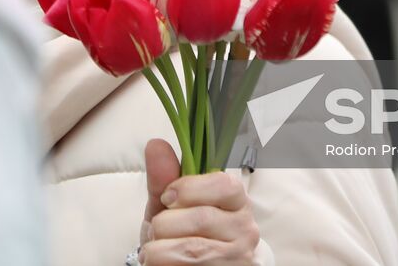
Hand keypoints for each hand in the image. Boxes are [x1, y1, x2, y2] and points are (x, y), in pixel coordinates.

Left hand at [139, 139, 260, 264]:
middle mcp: (245, 229)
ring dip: (159, 249)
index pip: (224, 185)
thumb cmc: (183, 232)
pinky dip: (162, 265)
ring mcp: (239, 258)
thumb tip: (155, 144)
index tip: (167, 197)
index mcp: (236, 200)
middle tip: (155, 231)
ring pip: (192, 249)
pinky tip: (161, 262)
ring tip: (153, 250)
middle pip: (201, 218)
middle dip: (164, 224)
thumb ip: (164, 177)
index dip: (190, 189)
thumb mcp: (171, 205)